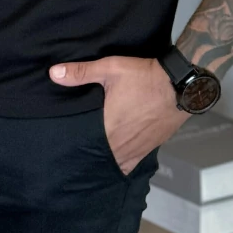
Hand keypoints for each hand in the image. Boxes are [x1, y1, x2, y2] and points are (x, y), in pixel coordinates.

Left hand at [49, 55, 189, 174]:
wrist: (179, 85)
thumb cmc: (144, 77)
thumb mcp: (110, 68)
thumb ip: (80, 73)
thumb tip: (53, 73)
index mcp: (108, 128)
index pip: (85, 147)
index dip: (75, 149)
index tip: (65, 150)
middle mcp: (121, 144)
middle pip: (100, 158)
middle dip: (90, 157)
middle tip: (77, 156)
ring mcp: (137, 149)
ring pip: (116, 163)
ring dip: (106, 161)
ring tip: (95, 158)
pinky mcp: (150, 148)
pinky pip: (131, 164)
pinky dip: (122, 163)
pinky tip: (116, 159)